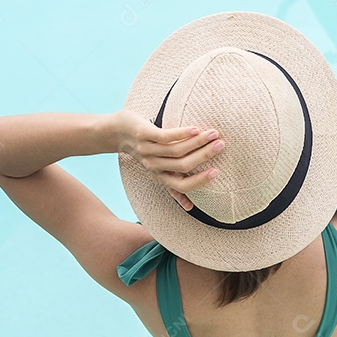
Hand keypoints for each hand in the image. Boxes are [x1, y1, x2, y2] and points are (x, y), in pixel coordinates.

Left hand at [110, 110, 224, 210]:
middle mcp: (154, 166)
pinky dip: (183, 133)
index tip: (217, 172)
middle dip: (205, 155)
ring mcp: (148, 150)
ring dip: (198, 141)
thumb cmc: (143, 150)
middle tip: (222, 145)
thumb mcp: (157, 170)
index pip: (181, 185)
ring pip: (177, 150)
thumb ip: (172, 184)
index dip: (199, 181)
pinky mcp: (144, 134)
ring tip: (214, 133)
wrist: (115, 133)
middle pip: (183, 165)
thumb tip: (189, 208)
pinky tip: (196, 128)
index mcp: (160, 176)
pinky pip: (166, 136)